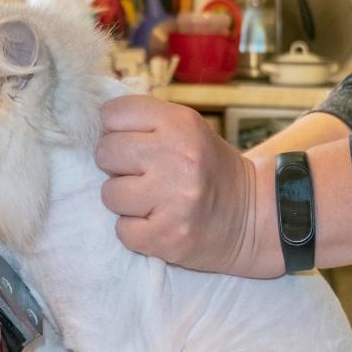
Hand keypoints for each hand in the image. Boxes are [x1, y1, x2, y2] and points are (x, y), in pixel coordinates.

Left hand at [96, 96, 282, 277]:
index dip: (116, 130)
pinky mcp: (167, 237)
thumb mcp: (189, 131)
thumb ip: (147, 122)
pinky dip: (136, 230)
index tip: (133, 144)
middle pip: (105, 153)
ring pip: (109, 194)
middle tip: (142, 174)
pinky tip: (158, 223)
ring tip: (152, 201)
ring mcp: (172, 201)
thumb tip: (96, 122)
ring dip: (125, 201)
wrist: (255, 217)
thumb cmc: (212, 171)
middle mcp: (176, 159)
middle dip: (118, 165)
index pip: (113, 114)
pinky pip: (122, 230)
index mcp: (180, 125)